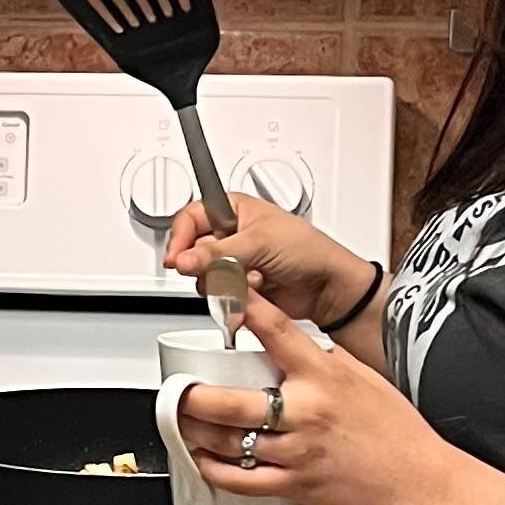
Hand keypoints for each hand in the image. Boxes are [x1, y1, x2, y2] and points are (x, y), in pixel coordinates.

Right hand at [163, 190, 366, 326]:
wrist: (327, 287)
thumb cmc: (307, 250)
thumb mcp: (258, 243)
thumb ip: (216, 253)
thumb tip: (184, 259)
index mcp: (233, 209)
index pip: (191, 217)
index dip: (181, 238)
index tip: (177, 259)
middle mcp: (230, 234)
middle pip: (194, 251)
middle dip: (211, 265)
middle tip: (228, 268)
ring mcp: (234, 261)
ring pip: (204, 276)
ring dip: (227, 282)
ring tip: (254, 278)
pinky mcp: (238, 286)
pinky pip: (219, 294)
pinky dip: (234, 296)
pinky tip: (255, 291)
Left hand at [175, 292, 450, 504]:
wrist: (420, 481)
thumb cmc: (397, 431)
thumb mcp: (363, 378)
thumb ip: (323, 363)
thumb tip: (290, 349)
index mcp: (324, 376)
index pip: (277, 330)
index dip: (245, 307)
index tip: (221, 292)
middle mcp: (307, 412)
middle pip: (230, 402)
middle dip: (193, 396)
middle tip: (179, 388)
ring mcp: (298, 451)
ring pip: (229, 442)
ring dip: (195, 432)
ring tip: (182, 422)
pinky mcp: (296, 484)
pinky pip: (243, 480)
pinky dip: (215, 470)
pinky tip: (204, 460)